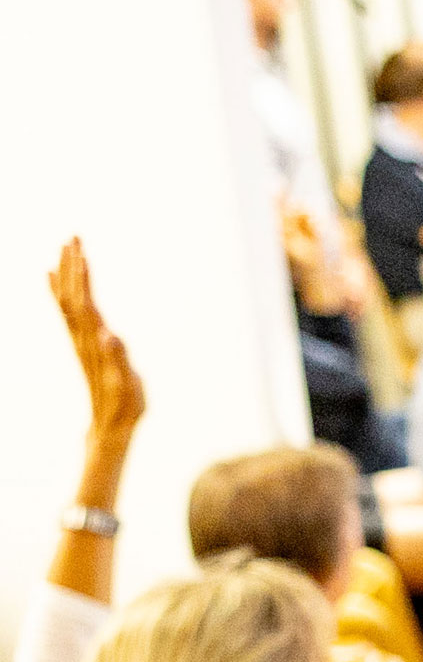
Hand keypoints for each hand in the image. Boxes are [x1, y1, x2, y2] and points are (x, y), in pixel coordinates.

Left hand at [51, 240, 144, 445]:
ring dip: (66, 274)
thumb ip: (118, 359)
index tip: (80, 250)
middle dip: (71, 266)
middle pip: (72, 295)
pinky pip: (68, 311)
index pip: (84, 302)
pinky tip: (56, 279)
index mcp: (94, 342)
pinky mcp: (84, 345)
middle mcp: (83, 338)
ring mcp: (81, 341)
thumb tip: (110, 334)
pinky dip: (61, 291)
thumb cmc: (124, 405)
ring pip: (67, 300)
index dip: (81, 276)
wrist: (109, 425)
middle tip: (72, 237)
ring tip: (65, 249)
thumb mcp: (128, 385)